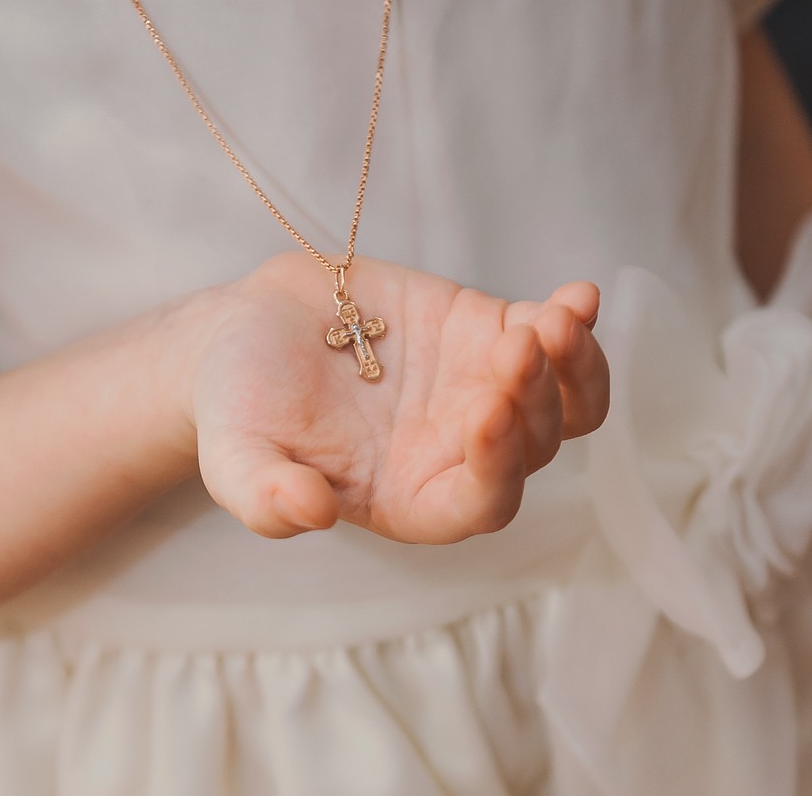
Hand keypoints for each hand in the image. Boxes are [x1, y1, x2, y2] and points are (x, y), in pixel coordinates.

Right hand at [192, 254, 608, 543]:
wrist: (247, 329)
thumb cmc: (239, 403)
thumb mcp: (233, 455)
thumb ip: (264, 496)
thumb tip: (311, 515)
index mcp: (411, 500)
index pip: (479, 504)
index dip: (496, 469)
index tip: (484, 414)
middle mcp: (458, 455)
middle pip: (534, 447)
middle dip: (533, 400)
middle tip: (512, 348)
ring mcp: (480, 394)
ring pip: (562, 402)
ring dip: (573, 367)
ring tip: (557, 319)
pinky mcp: (486, 335)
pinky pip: (548, 338)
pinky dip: (571, 321)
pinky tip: (577, 296)